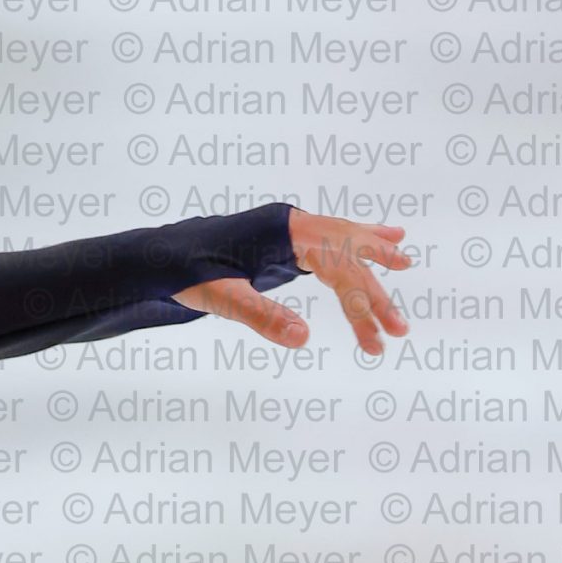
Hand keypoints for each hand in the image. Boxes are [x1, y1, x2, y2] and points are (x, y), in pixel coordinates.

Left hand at [173, 210, 410, 354]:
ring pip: (342, 244)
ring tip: (407, 263)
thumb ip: (260, 316)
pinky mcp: (282, 239)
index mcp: (280, 230)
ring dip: (372, 263)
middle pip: (346, 254)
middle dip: (373, 291)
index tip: (376, 338)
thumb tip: (305, 339)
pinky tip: (388, 234)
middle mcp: (289, 223)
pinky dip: (359, 239)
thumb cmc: (183, 272)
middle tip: (400, 331)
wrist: (154, 255)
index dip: (361, 301)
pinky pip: (331, 238)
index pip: (337, 265)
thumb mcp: (219, 298)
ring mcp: (287, 229)